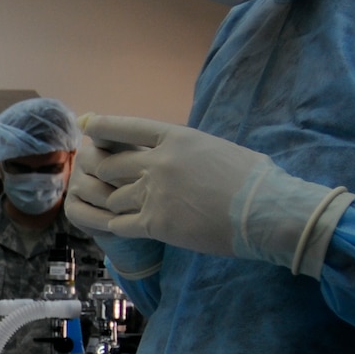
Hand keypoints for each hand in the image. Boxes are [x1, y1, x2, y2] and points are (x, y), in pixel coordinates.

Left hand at [68, 113, 354, 275]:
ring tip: (113, 208)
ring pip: (112, 197)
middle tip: (95, 178)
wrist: (266, 210)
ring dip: (112, 204)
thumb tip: (174, 153)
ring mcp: (155, 192)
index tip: (88, 126)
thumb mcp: (215, 148)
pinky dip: (115, 226)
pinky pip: (120, 225)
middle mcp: (159, 162)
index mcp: (177, 138)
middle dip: (101, 173)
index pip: (127, 128)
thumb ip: (186, 149)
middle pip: (110, 165)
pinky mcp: (157, 223)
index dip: (104, 127)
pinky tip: (116, 227)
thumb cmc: (255, 180)